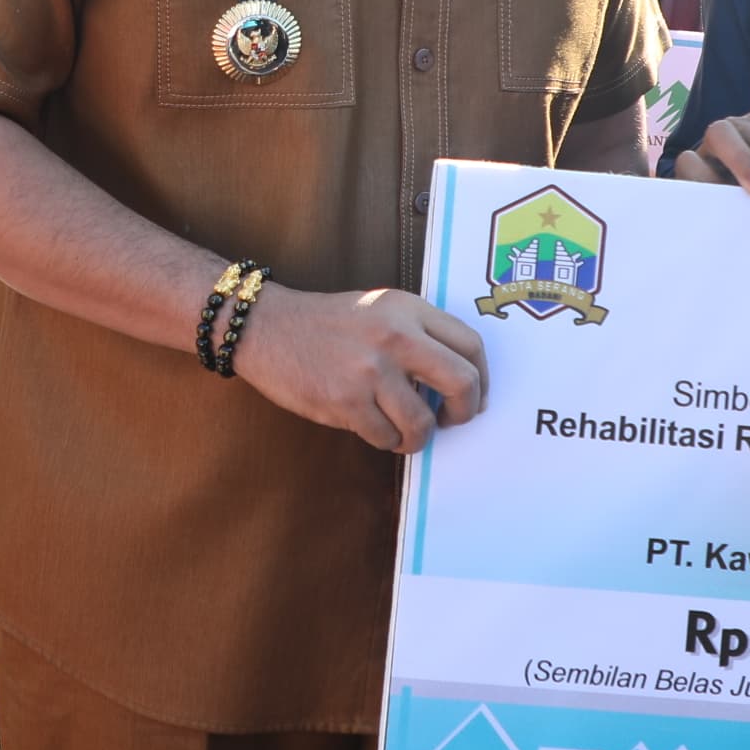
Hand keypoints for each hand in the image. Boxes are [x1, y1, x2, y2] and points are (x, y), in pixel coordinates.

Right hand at [231, 286, 483, 453]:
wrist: (267, 327)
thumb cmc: (327, 323)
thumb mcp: (380, 309)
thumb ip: (418, 334)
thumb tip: (459, 383)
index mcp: (408, 308)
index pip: (471, 345)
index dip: (482, 379)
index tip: (474, 396)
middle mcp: (395, 335)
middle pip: (461, 383)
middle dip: (463, 412)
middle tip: (450, 420)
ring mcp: (370, 370)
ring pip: (422, 423)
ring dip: (417, 436)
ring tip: (403, 430)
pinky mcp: (345, 400)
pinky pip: (386, 437)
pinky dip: (385, 440)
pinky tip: (373, 426)